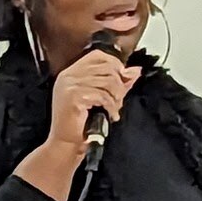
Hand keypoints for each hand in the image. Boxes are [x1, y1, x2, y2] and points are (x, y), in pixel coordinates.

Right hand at [49, 47, 140, 161]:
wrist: (66, 144)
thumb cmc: (80, 125)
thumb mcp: (102, 99)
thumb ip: (118, 83)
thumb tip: (135, 71)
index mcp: (72, 73)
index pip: (98, 55)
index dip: (115, 64)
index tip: (122, 79)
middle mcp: (69, 76)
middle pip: (106, 67)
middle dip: (119, 84)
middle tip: (118, 100)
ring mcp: (70, 85)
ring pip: (108, 81)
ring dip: (116, 98)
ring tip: (113, 109)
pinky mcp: (74, 97)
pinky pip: (103, 95)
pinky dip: (111, 106)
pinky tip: (110, 115)